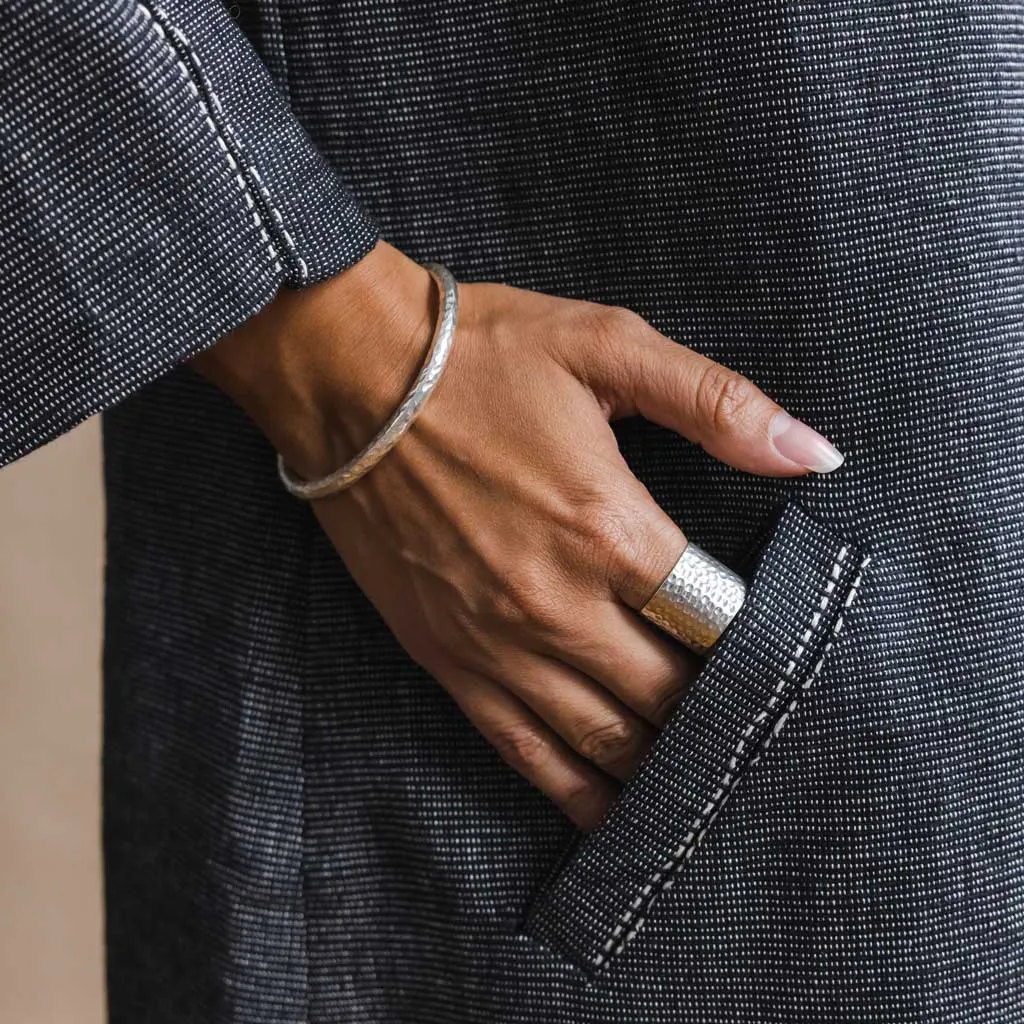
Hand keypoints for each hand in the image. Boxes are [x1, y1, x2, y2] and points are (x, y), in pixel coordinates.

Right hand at [191, 240, 843, 830]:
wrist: (347, 375)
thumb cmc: (478, 354)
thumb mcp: (607, 346)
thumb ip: (717, 402)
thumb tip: (817, 452)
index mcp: (608, 526)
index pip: (714, 622)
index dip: (757, 648)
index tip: (783, 660)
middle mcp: (558, 602)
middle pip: (666, 695)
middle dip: (716, 715)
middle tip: (754, 728)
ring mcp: (498, 641)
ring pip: (603, 740)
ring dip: (658, 766)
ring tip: (701, 782)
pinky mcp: (448, 659)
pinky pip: (523, 748)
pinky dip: (574, 791)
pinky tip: (610, 811)